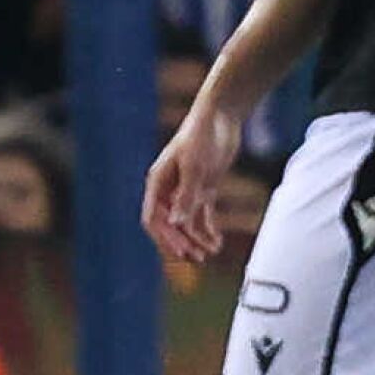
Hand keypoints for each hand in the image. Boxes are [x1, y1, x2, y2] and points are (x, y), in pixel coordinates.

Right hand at [141, 103, 241, 263]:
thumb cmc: (202, 136)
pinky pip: (200, 215)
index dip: (164, 238)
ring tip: (211, 253)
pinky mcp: (202, 188)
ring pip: (185, 223)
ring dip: (195, 239)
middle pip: (169, 225)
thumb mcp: (195, 167)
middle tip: (198, 259)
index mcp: (158, 182)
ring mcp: (186, 189)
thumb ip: (186, 196)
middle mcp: (169, 188)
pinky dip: (207, 230)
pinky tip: (217, 242)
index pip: (153, 218)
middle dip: (181, 242)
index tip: (181, 252)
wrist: (220, 116)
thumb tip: (177, 224)